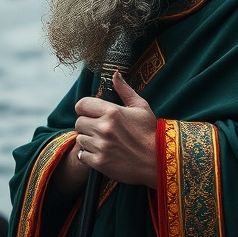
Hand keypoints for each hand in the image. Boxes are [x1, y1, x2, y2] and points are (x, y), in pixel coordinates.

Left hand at [73, 71, 156, 188]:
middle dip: (87, 125)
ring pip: (80, 139)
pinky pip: (81, 155)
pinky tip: (102, 153)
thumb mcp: (141, 107)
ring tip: (103, 142)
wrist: (158, 161)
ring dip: (88, 140)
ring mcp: (101, 146)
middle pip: (79, 122)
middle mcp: (104, 127)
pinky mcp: (99, 162)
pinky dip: (88, 155)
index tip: (91, 113)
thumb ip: (125, 90)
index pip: (81, 105)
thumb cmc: (150, 132)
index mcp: (112, 111)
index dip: (85, 108)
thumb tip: (114, 74)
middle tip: (99, 129)